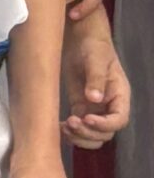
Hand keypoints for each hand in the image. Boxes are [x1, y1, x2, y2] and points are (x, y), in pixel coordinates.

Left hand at [62, 24, 131, 149]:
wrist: (81, 39)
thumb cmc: (93, 46)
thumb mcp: (96, 59)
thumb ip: (96, 78)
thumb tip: (95, 99)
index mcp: (120, 96)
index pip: (119, 119)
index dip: (105, 124)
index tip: (87, 119)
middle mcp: (110, 107)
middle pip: (106, 133)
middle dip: (88, 133)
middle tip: (70, 123)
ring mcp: (95, 109)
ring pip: (93, 136)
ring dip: (79, 137)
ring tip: (64, 127)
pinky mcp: (81, 108)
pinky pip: (79, 128)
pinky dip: (70, 132)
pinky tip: (58, 126)